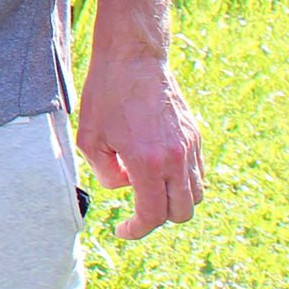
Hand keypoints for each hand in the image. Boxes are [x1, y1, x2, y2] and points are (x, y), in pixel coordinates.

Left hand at [76, 47, 202, 239]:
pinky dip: (183, 181)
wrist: (133, 59)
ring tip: (147, 185)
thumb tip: (125, 187)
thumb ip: (106, 173)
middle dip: (158, 218)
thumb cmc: (106, 95)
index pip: (153, 214)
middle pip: (181, 212)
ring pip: (196, 195)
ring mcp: (190, 147)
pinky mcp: (196, 136)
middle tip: (136, 211)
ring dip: (174, 201)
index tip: (123, 230)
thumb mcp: (91, 138)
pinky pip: (198, 173)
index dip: (137, 230)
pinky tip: (158, 169)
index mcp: (148, 162)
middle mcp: (176, 158)